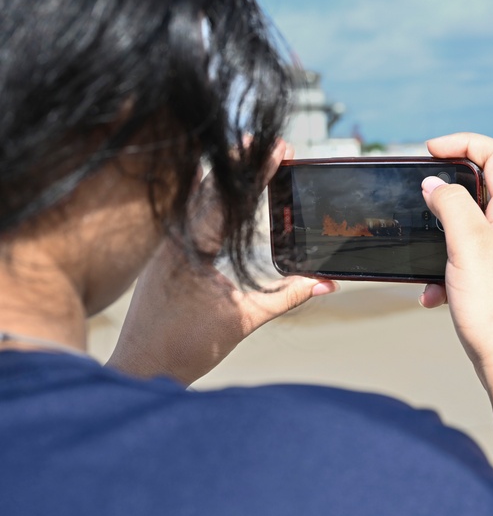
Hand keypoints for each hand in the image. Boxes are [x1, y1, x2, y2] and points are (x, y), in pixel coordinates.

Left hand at [107, 140, 336, 385]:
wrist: (141, 367)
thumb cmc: (184, 347)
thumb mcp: (246, 319)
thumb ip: (289, 295)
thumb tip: (328, 284)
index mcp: (192, 248)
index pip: (229, 196)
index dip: (257, 169)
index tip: (281, 150)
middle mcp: (173, 236)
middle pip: (210, 182)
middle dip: (244, 160)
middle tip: (275, 147)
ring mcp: (164, 240)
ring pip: (194, 192)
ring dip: (226, 174)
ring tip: (254, 156)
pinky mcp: (162, 248)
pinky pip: (186, 209)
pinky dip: (208, 192)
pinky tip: (219, 182)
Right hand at [419, 133, 492, 386]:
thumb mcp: (469, 245)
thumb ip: (452, 206)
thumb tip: (434, 184)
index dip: (465, 143)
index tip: (430, 149)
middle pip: (481, 189)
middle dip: (444, 193)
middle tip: (417, 197)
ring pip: (465, 230)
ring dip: (438, 240)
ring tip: (423, 260)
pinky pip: (462, 265)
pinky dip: (442, 274)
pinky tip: (432, 297)